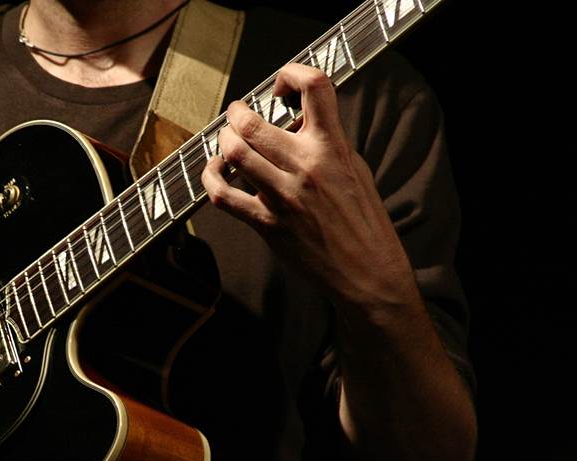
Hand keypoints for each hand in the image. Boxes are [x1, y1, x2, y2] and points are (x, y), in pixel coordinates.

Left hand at [202, 63, 414, 310]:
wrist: (365, 270)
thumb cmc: (361, 218)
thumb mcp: (352, 167)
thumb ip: (325, 141)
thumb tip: (295, 121)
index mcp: (332, 147)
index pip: (315, 86)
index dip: (291, 74)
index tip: (281, 88)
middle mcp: (305, 166)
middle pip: (251, 123)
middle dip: (238, 113)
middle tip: (238, 114)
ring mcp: (282, 196)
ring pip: (234, 153)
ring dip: (223, 141)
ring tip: (227, 141)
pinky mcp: (266, 223)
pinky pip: (223, 195)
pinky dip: (211, 178)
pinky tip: (215, 172)